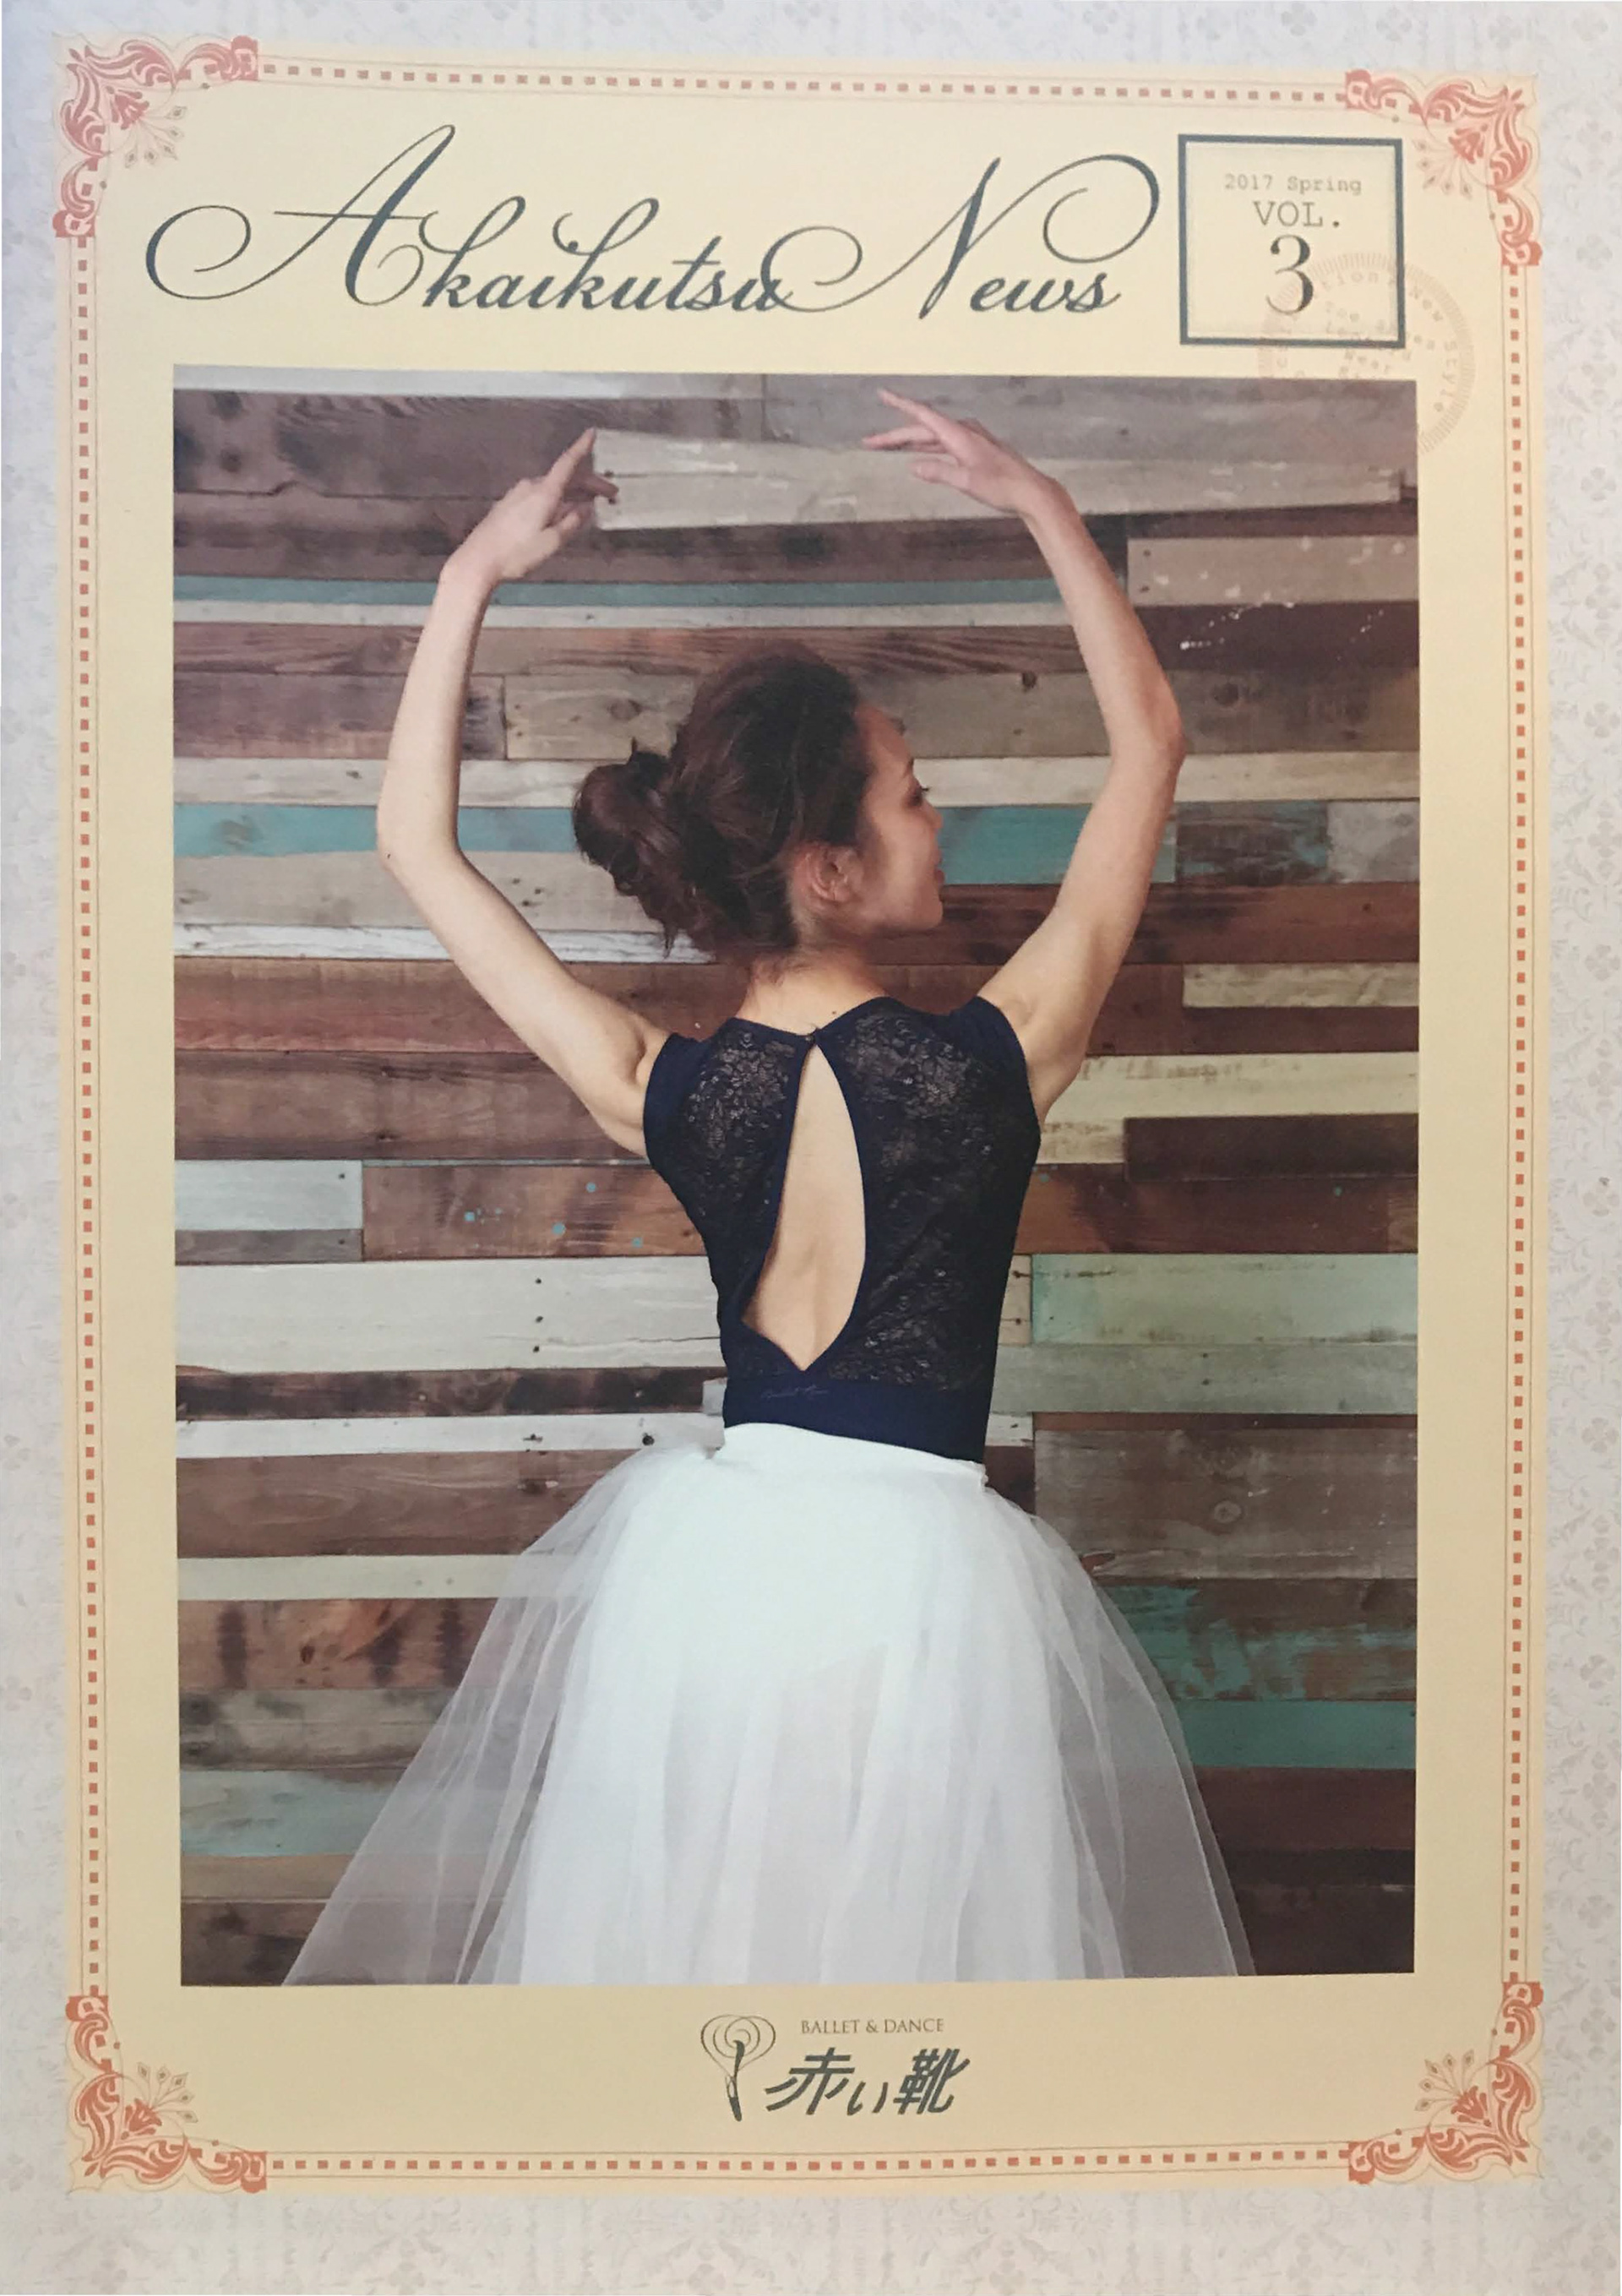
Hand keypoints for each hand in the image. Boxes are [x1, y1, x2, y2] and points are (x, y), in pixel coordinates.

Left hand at [449, 426, 619, 587]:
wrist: (478, 560)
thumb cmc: (517, 553)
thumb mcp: (552, 542)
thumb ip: (572, 522)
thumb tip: (586, 508)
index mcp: (544, 493)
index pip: (567, 464)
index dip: (581, 448)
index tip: (592, 432)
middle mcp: (531, 487)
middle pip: (565, 479)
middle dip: (590, 485)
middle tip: (611, 495)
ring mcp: (518, 495)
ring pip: (553, 489)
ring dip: (574, 495)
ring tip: (590, 508)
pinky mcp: (510, 505)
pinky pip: (540, 497)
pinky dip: (557, 501)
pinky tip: (562, 514)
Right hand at [859, 388, 1059, 517]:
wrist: (1030, 491)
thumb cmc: (1001, 487)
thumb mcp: (967, 482)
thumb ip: (939, 472)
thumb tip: (913, 467)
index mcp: (960, 435)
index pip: (923, 416)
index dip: (900, 404)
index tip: (882, 394)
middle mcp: (964, 432)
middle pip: (922, 429)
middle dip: (894, 436)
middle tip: (869, 442)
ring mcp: (970, 440)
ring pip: (932, 437)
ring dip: (908, 442)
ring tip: (886, 446)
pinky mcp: (974, 450)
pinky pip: (943, 444)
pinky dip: (927, 447)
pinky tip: (917, 454)